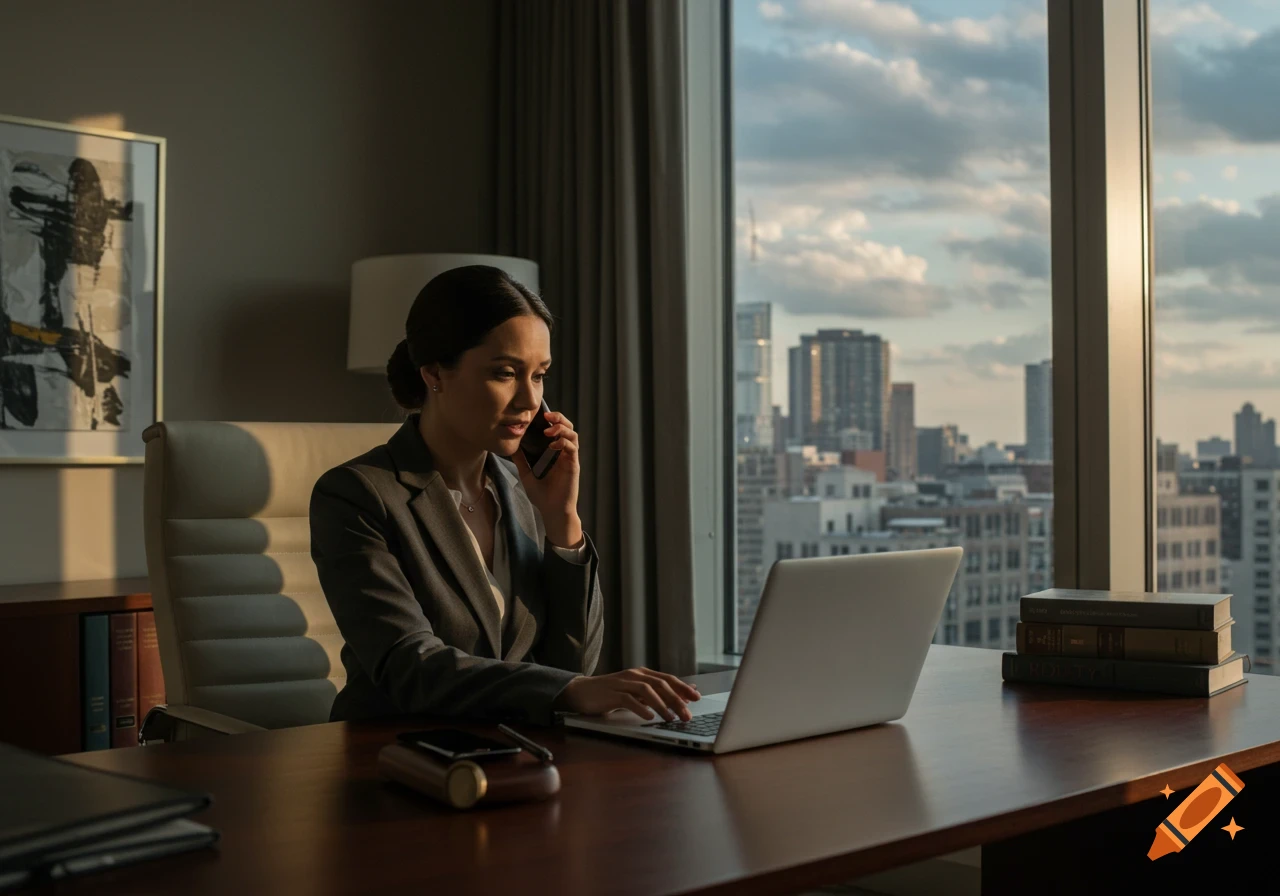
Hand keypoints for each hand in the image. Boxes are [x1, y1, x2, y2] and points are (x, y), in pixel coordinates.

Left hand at [512, 410, 581, 547]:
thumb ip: (521, 460)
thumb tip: (510, 447)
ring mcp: (570, 458)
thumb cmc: (542, 496)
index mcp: (554, 452)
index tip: (539, 415)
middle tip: (547, 416)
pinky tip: (553, 445)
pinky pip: (572, 448)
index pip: (556, 429)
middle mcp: (564, 453)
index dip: (551, 420)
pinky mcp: (573, 465)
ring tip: (549, 430)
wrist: (552, 511)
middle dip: (559, 418)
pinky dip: (563, 442)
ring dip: (562, 428)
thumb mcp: (526, 474)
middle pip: (567, 427)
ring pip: (573, 434)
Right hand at [553, 668, 701, 721]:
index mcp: (641, 674)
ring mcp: (622, 683)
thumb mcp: (635, 692)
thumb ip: (656, 692)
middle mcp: (634, 675)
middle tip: (687, 715)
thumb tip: (683, 694)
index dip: (683, 687)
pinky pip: (628, 700)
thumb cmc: (610, 694)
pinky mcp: (611, 694)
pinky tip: (649, 717)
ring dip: (661, 705)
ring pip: (646, 690)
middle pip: (660, 684)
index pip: (667, 678)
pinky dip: (640, 708)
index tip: (697, 698)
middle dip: (676, 700)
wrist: (580, 692)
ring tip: (671, 718)